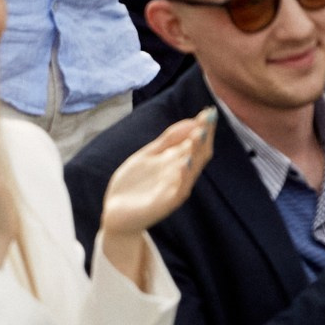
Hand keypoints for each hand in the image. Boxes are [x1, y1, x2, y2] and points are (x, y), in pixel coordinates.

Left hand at [97, 109, 213, 287]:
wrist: (116, 214)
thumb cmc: (135, 184)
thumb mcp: (149, 156)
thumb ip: (168, 141)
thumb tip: (191, 121)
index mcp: (177, 163)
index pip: (196, 143)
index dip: (203, 128)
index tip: (208, 111)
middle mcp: (180, 176)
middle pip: (198, 155)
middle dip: (203, 136)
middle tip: (209, 118)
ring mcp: (173, 190)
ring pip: (191, 171)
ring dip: (195, 152)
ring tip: (198, 134)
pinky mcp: (164, 204)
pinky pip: (177, 191)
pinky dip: (182, 177)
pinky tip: (184, 163)